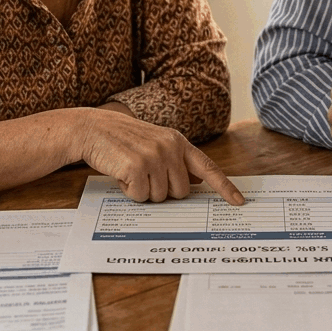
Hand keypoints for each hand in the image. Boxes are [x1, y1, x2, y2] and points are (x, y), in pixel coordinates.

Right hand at [74, 108, 245, 205]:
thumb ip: (177, 161)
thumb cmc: (123, 140)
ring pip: (160, 197)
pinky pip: (140, 196)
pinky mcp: (136, 166)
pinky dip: (128, 191)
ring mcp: (154, 156)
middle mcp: (170, 147)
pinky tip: (120, 173)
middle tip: (144, 175)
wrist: (92, 128)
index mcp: (178, 142)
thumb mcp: (156, 144)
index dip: (224, 186)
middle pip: (181, 192)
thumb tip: (199, 182)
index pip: (207, 167)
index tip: (239, 201)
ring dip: (143, 191)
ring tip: (129, 171)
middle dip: (162, 191)